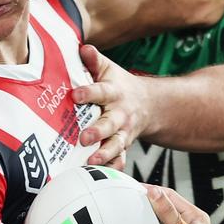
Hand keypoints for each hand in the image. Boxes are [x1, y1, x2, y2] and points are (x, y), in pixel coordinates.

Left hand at [73, 45, 148, 167]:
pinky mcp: (124, 147)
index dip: (89, 93)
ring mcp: (123, 133)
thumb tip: (83, 48)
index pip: (101, 91)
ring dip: (105, 154)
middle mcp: (120, 114)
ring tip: (91, 161)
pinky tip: (102, 176)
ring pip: (116, 145)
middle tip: (84, 137)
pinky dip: (113, 169)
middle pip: (110, 124)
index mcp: (114, 93)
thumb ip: (94, 60)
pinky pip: (121, 160)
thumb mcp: (109, 69)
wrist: (148, 104)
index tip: (75, 95)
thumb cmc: (119, 85)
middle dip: (98, 131)